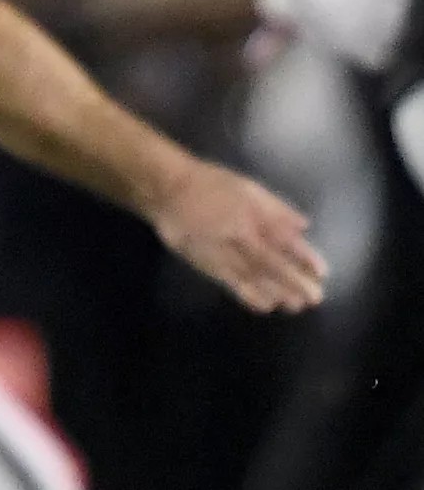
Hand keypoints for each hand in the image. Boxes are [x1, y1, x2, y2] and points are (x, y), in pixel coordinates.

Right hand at [150, 160, 327, 312]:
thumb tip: (303, 226)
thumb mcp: (247, 187)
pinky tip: (265, 306)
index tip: (322, 272)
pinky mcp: (206, 263)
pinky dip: (249, 296)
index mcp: (252, 215)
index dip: (304, 258)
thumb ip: (276, 208)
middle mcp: (239, 236)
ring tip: (295, 305)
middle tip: (315, 297)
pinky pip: (231, 283)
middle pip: (271, 264)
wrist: (166, 190)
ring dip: (276, 293)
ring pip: (253, 278)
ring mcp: (222, 252)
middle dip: (295, 282)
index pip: (284, 240)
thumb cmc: (210, 184)